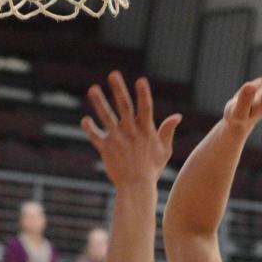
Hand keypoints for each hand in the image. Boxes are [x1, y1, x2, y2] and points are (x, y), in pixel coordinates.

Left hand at [81, 73, 180, 189]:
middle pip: (124, 107)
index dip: (144, 94)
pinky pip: (96, 136)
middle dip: (119, 90)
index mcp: (146, 130)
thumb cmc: (152, 168)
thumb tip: (177, 116)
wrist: (136, 186)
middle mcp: (131, 132)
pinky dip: (90, 128)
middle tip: (113, 74)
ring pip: (107, 117)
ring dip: (100, 102)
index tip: (141, 80)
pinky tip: (85, 119)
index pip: (145, 108)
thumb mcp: (164, 150)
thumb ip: (168, 131)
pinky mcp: (106, 148)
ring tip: (93, 89)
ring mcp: (117, 139)